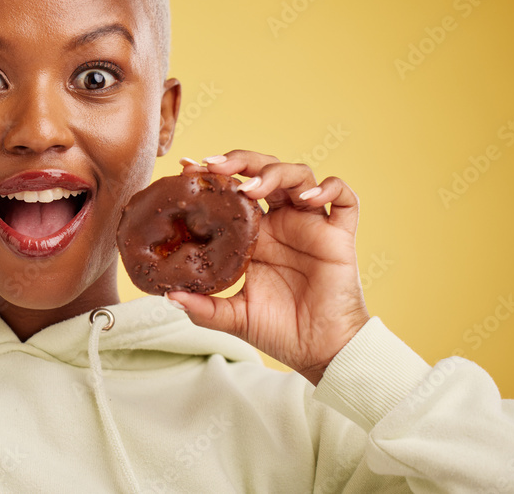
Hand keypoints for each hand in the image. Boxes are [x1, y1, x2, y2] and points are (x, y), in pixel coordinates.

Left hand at [168, 151, 369, 385]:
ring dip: (274, 173)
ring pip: (299, 175)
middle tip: (215, 166)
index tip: (188, 167)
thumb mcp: (233, 317)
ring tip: (251, 187)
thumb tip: (168, 296)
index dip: (215, 176)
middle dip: (240, 161)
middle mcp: (282, 222)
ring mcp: (312, 225)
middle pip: (264, 171)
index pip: (234, 191)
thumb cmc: (280, 331)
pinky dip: (329, 187)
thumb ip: (203, 307)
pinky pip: (345, 199)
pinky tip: (307, 197)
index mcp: (255, 234)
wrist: (320, 352)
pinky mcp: (340, 236)